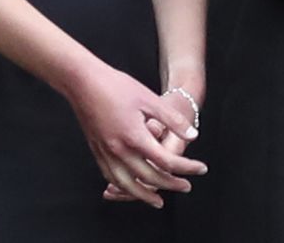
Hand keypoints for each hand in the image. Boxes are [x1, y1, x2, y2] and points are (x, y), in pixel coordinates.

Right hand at [66, 62, 204, 208]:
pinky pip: (111, 176)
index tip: (201, 169)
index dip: (187, 167)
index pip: (166, 161)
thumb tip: (193, 135)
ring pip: (127, 184)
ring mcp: (105, 152)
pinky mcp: (96, 150)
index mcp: (135, 137)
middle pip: (149, 176)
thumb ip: (172, 120)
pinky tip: (129, 187)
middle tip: (186, 186)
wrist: (82, 82)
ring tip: (157, 201)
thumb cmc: (116, 86)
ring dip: (144, 195)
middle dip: (171, 184)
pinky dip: (123, 186)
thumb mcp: (150, 99)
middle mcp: (119, 150)